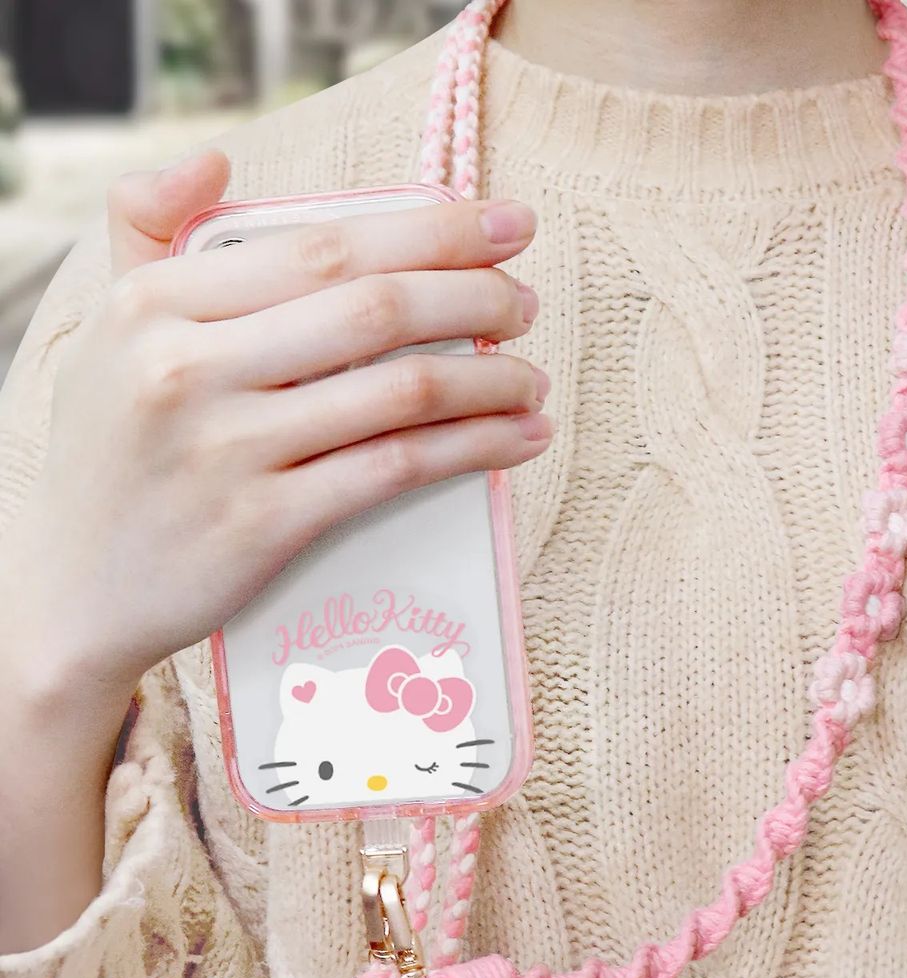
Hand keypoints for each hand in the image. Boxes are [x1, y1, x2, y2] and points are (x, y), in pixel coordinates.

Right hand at [3, 149, 552, 699]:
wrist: (78, 591)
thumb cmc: (112, 453)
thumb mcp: (105, 330)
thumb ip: (145, 231)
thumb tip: (215, 160)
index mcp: (157, 304)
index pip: (322, 246)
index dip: (431, 230)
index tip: (505, 225)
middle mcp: (188, 367)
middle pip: (372, 307)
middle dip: (474, 294)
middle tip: (526, 301)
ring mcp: (229, 449)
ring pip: (399, 389)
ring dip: (491, 377)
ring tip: (532, 377)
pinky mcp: (266, 524)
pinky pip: (396, 469)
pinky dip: (474, 448)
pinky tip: (519, 438)